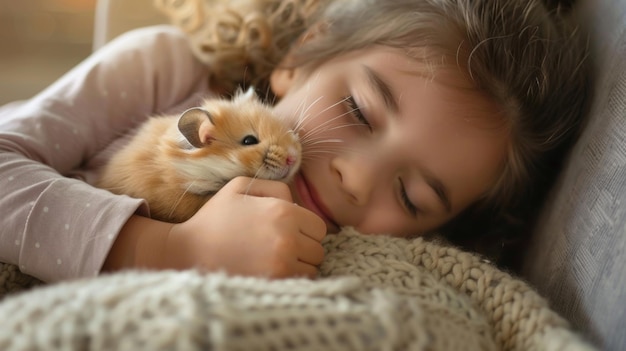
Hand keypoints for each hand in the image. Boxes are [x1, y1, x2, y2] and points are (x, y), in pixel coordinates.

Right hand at [163, 176, 326, 277]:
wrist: (189, 250)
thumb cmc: (216, 216)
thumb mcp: (241, 186)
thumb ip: (274, 187)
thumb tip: (295, 201)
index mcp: (284, 212)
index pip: (319, 227)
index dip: (306, 229)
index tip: (290, 231)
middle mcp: (288, 238)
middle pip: (318, 249)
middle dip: (305, 247)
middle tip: (282, 246)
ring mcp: (282, 263)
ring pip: (312, 268)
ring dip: (300, 265)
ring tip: (277, 259)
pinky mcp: (273, 283)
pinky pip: (300, 282)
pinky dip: (292, 278)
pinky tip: (273, 271)